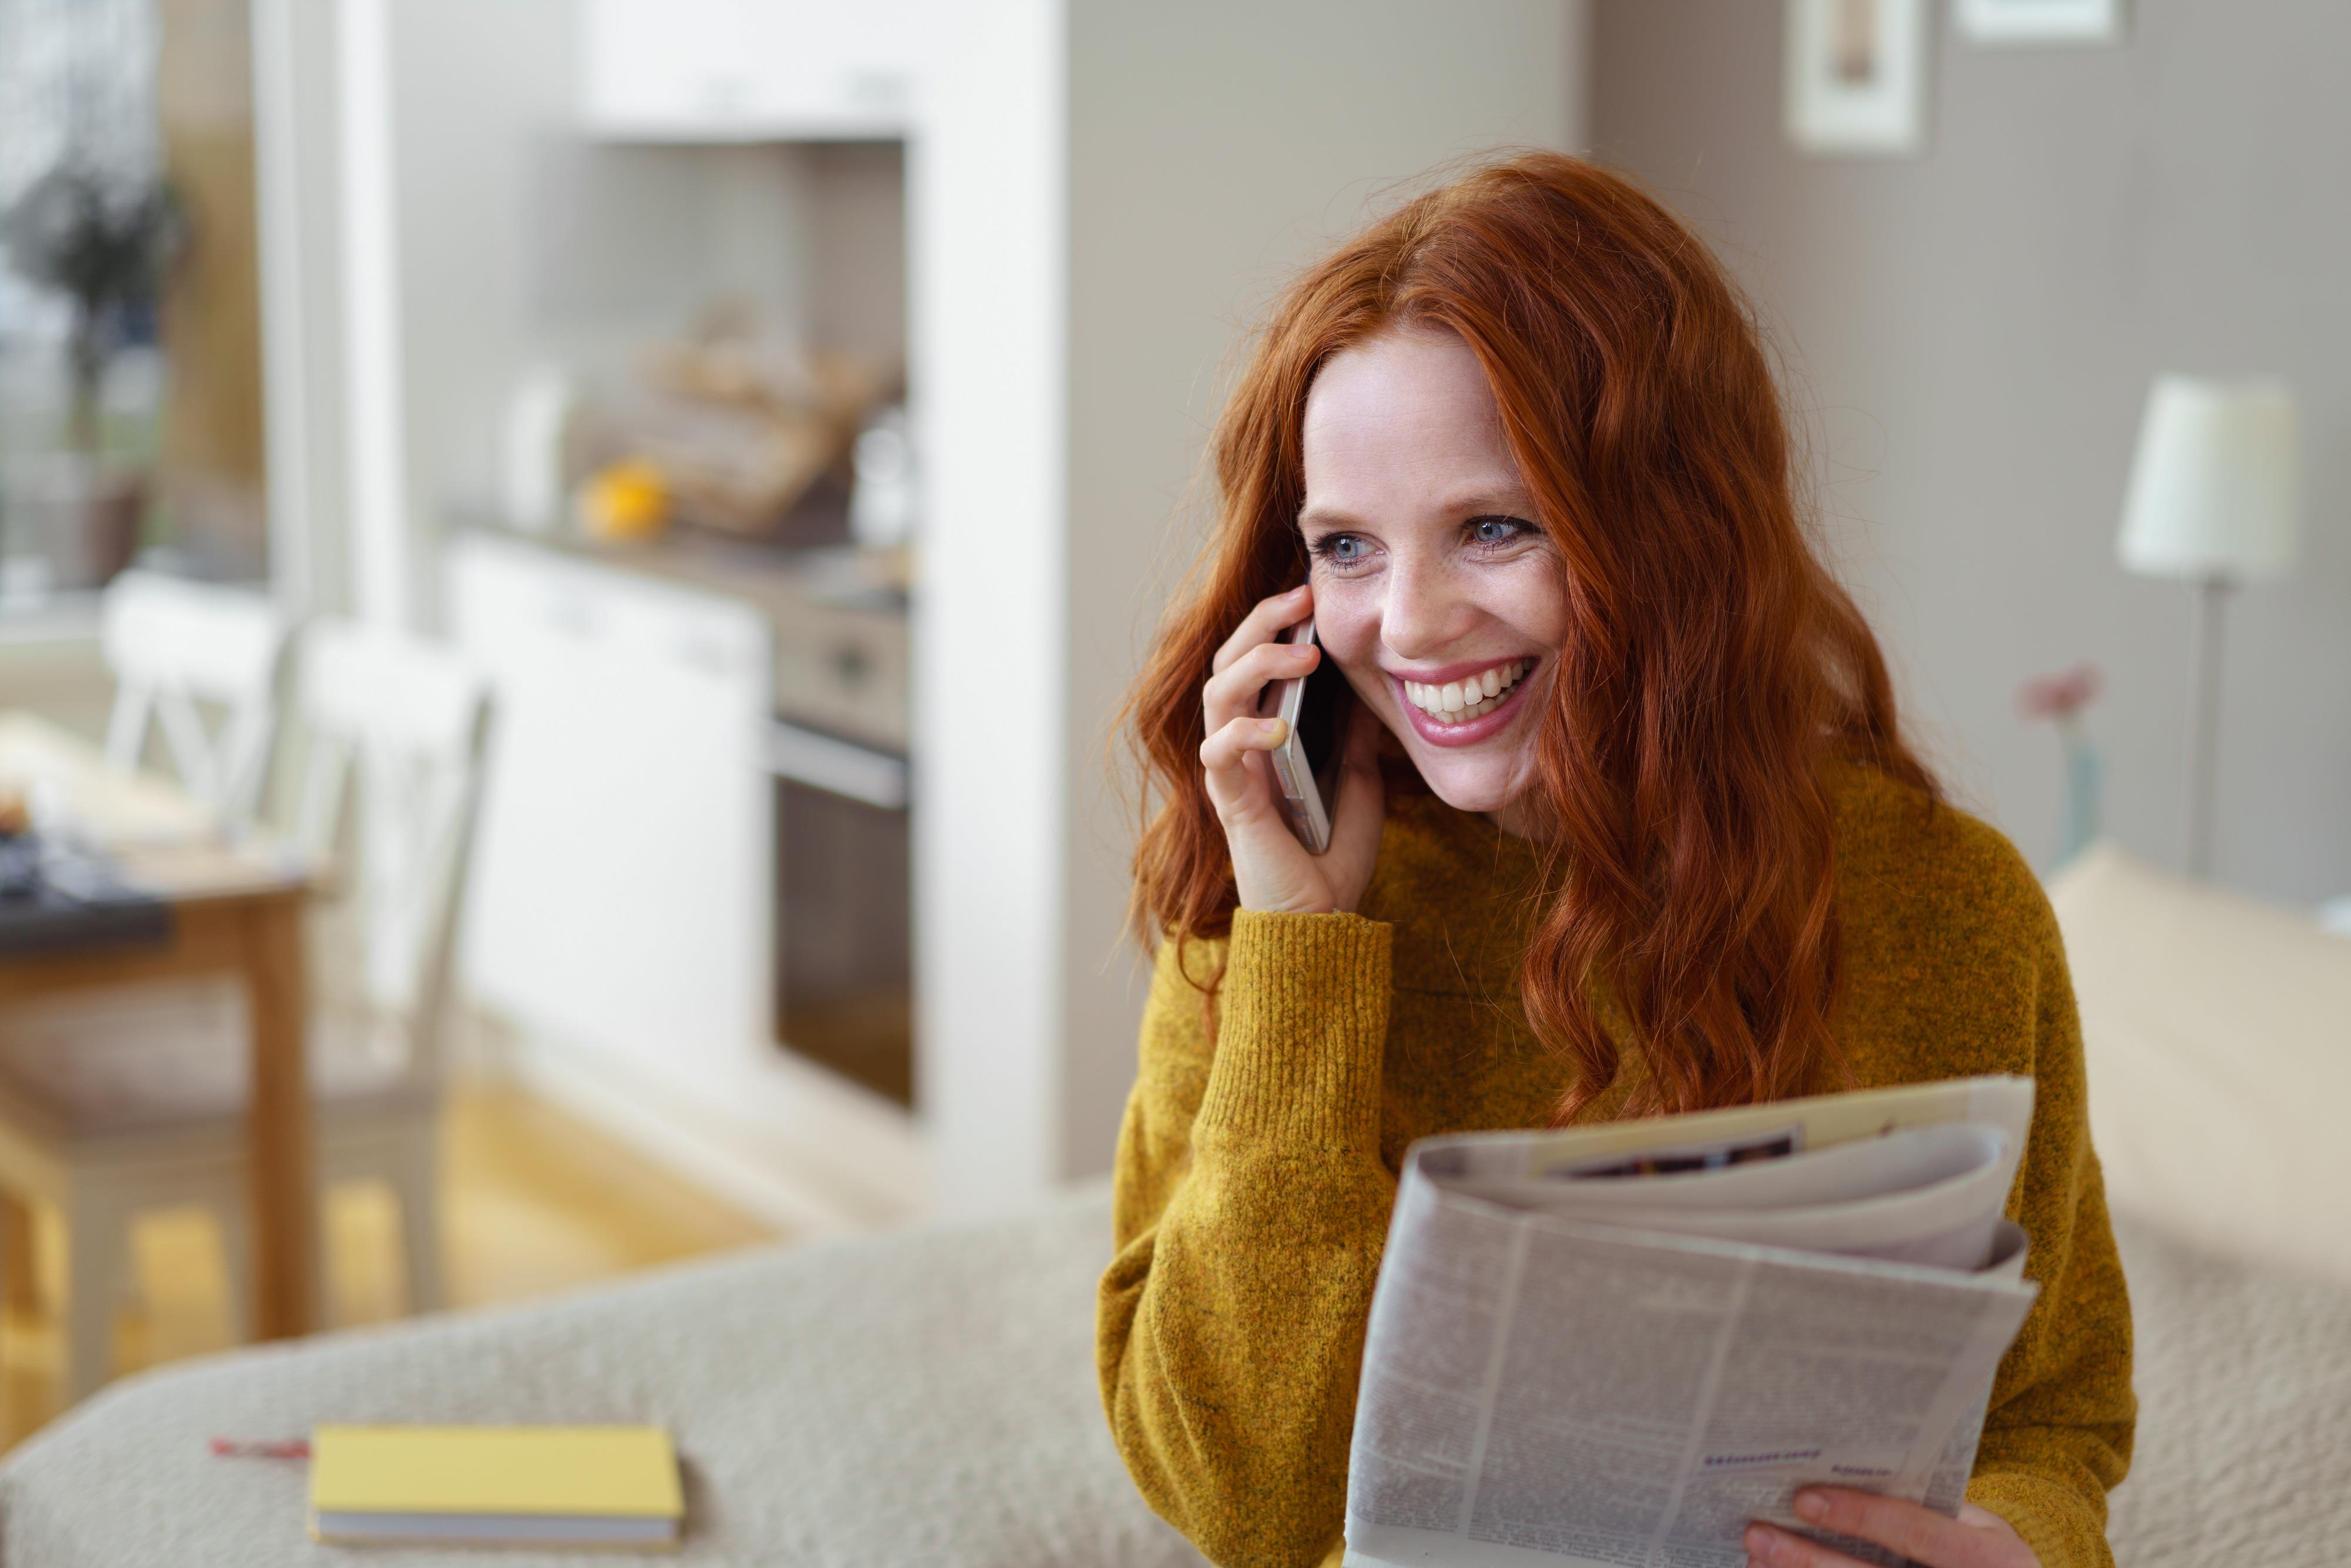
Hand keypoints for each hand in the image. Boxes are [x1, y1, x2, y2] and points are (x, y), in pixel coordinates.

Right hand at [1199, 584, 1385, 914]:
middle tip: (1302, 599)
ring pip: (1217, 695)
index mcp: (1266, 732)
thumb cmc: (1333, 852)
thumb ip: (1355, 732)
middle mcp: (1240, 744)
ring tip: (1302, 654)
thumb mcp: (1360, 777)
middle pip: (1229, 662)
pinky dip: (1246, 733)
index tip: (1314, 593)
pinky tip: (1281, 727)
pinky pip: (1219, 753)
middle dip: (1262, 623)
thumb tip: (1371, 679)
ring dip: (1256, 663)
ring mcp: (1231, 771)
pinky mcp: (1230, 802)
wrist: (1323, 917)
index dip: (1277, 622)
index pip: (1257, 660)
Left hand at [1746, 1490, 2036, 1567]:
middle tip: (1757, 1536)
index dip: (1861, 1516)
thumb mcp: (1983, 1532)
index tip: (1802, 1500)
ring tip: (1757, 1562)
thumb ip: (1929, 1510)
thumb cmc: (1989, 1561)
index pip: (1917, 1534)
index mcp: (1993, 1560)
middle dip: (1811, 1561)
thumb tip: (1847, 1474)